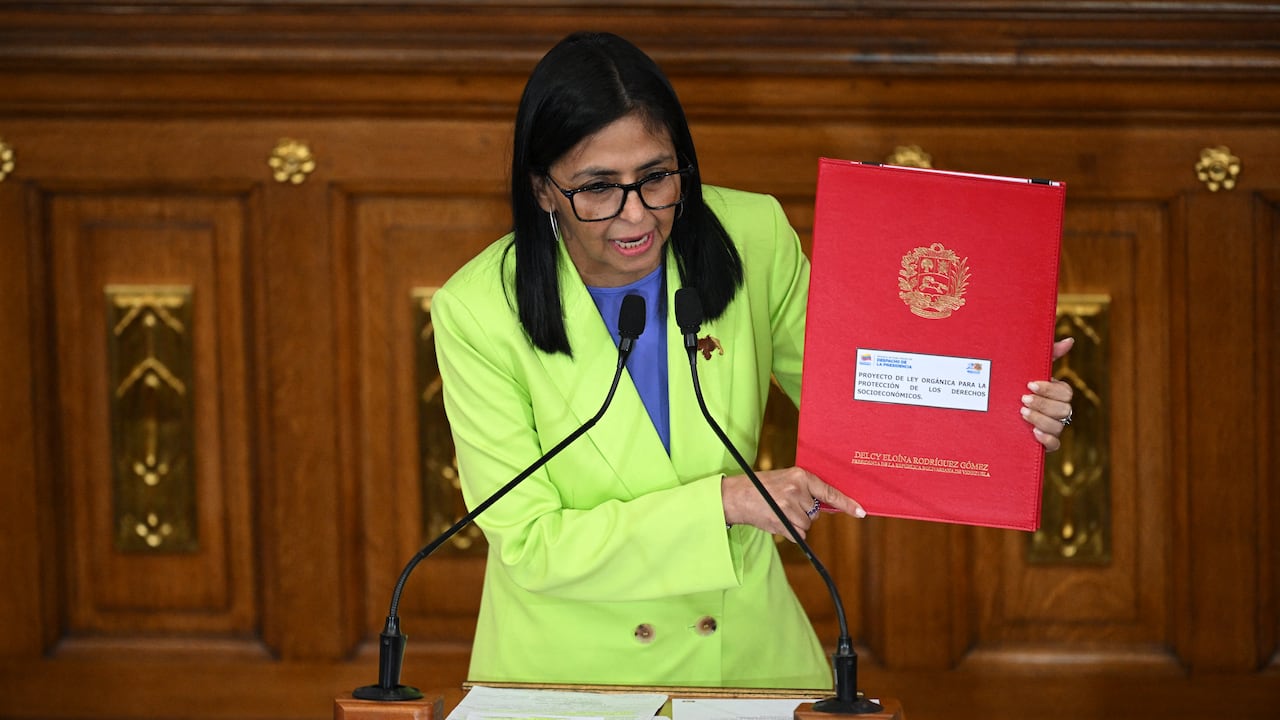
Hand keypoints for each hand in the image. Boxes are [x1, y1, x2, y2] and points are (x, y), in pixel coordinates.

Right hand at [721, 467, 865, 541]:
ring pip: (807, 525)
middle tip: (784, 504)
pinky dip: (790, 532)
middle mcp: (797, 489)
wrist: (736, 495)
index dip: (846, 503)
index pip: (829, 492)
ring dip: (795, 524)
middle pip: (815, 513)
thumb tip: (825, 507)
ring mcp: (789, 506)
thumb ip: (805, 491)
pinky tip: (776, 521)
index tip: (861, 512)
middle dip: (804, 513)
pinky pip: (798, 534)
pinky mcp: (783, 521)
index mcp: (801, 476)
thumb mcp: (785, 480)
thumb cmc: (762, 488)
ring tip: (778, 512)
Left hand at [1022, 337, 1075, 451]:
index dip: (1049, 389)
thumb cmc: (1016, 386)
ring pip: (1059, 426)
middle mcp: (1057, 412)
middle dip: (1044, 404)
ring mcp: (1051, 428)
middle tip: (1023, 399)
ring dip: (1041, 419)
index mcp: (1056, 394)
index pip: (1065, 392)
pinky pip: (1054, 445)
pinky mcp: (1043, 444)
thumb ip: (1049, 355)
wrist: (994, 411)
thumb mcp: (1027, 370)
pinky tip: (1033, 433)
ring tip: (1021, 413)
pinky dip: (1046, 439)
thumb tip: (1070, 340)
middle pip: (1064, 409)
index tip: (1029, 384)